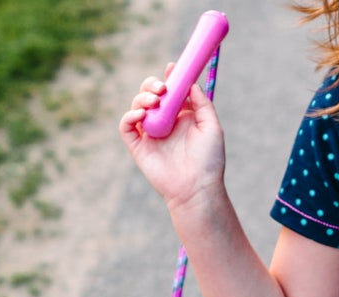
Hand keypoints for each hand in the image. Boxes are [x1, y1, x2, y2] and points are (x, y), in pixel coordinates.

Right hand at [118, 64, 226, 209]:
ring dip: (142, 98)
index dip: (169, 77)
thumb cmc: (209, 160)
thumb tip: (191, 83)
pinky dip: (129, 116)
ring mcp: (150, 134)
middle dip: (152, 85)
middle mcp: (164, 122)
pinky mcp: (138, 147)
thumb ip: (202, 104)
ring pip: (137, 106)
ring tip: (154, 102)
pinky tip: (141, 115)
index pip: (171, 91)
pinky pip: (126, 127)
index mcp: (182, 116)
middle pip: (150, 94)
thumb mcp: (212, 127)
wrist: (197, 188)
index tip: (172, 67)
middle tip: (161, 88)